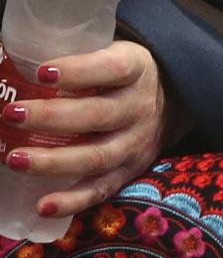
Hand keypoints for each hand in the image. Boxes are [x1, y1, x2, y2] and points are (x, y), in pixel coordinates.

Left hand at [1, 42, 172, 218]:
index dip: (78, 71)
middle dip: (51, 117)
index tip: (41, 73)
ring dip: (53, 162)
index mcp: (135, 69)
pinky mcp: (130, 172)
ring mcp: (136, 144)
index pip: (111, 69)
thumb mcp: (108, 51)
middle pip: (98, 115)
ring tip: (14, 159)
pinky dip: (72, 201)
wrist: (170, 100)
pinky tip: (42, 206)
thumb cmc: (118, 73)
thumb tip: (5, 59)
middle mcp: (139, 108)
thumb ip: (71, 53)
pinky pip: (101, 190)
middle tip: (10, 114)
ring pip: (97, 157)